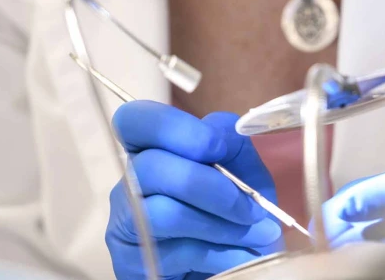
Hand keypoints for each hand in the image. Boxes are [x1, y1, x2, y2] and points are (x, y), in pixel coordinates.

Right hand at [107, 101, 283, 279]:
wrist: (230, 263)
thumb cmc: (232, 210)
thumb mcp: (242, 170)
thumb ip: (232, 145)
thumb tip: (219, 136)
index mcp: (152, 148)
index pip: (135, 120)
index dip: (176, 129)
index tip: (217, 147)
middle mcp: (130, 181)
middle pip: (151, 167)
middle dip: (212, 187)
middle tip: (252, 208)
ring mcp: (125, 223)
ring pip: (166, 213)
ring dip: (222, 225)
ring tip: (259, 235)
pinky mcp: (131, 262)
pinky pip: (177, 252)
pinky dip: (220, 253)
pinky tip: (243, 255)